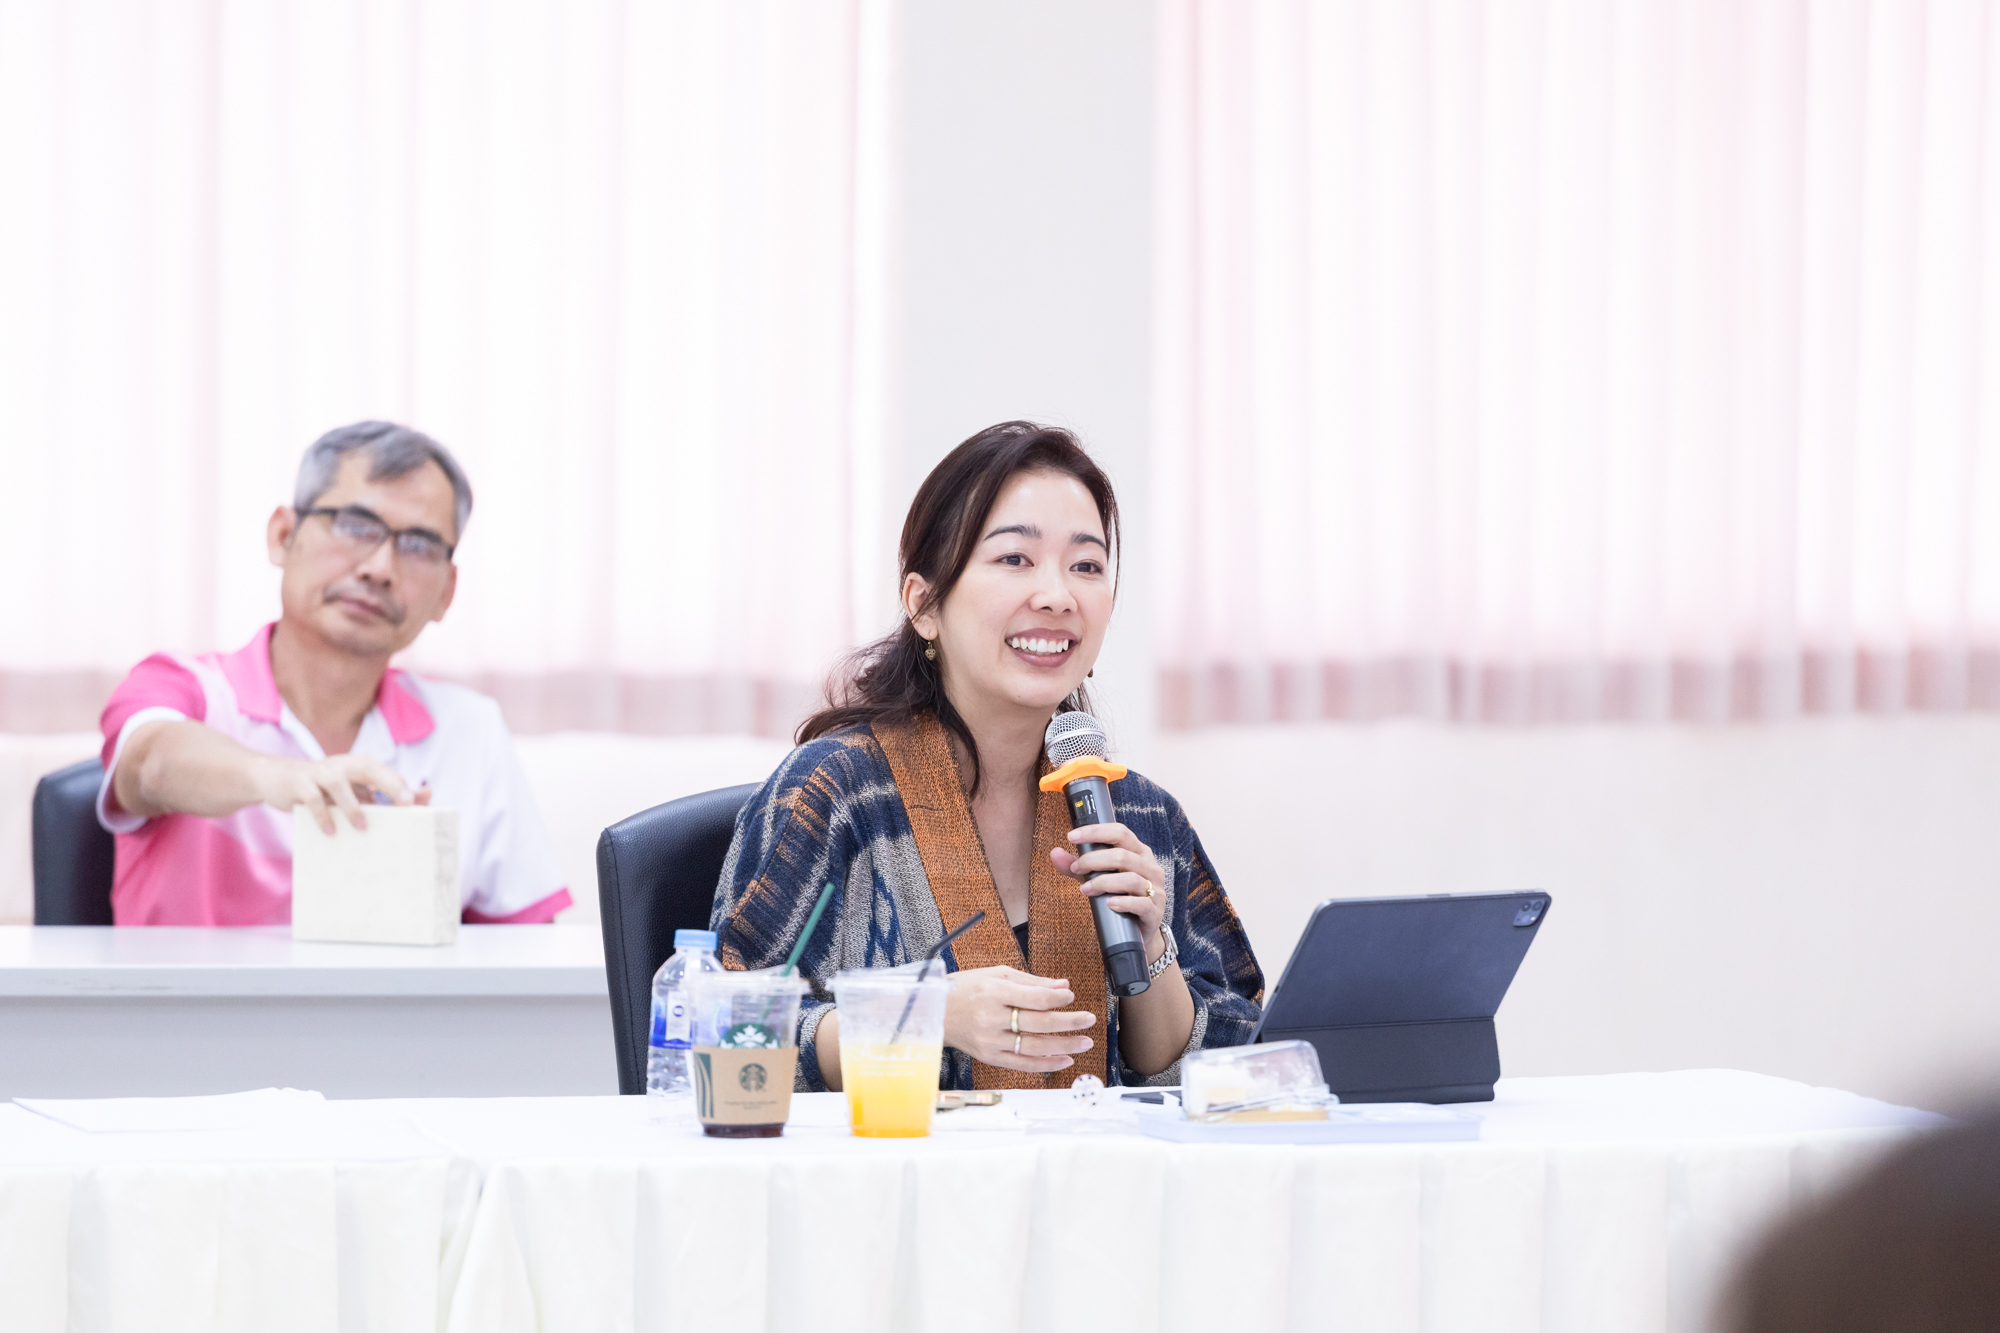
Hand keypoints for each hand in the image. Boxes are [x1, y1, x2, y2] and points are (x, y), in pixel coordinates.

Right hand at [252, 753, 428, 834]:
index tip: (420, 802)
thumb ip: (376, 796)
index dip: (403, 787)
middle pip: (369, 769)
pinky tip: (330, 831)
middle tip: (405, 803)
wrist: (276, 776)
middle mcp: (343, 765)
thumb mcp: (350, 791)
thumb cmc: (323, 788)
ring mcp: (320, 772)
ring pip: (339, 783)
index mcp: (359, 766)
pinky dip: (323, 815)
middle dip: (389, 784)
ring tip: (363, 828)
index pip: (386, 773)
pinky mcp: (299, 782)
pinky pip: (313, 798)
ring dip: (353, 806)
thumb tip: (415, 802)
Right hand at [943, 965, 1094, 1073]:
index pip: (1034, 998)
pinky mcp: (989, 1057)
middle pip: (1038, 1023)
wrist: (935, 1011)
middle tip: (1089, 1019)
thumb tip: (1063, 987)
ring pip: (1034, 1046)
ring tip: (1084, 1042)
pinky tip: (1064, 1060)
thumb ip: (1032, 982)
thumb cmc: (966, 988)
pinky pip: (1022, 1064)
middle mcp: (991, 1017)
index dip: (1057, 999)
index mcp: (994, 992)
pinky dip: (1045, 1064)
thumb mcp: (997, 974)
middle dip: (1068, 1022)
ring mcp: (990, 1040)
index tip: (1072, 998)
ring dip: (1064, 1046)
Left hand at [1051, 821, 1167, 955]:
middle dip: (1094, 860)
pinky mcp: (1155, 911)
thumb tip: (1054, 852)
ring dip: (1103, 882)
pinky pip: (1141, 904)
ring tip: (1085, 889)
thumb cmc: (1120, 897)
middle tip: (1076, 869)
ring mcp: (1155, 889)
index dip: (1095, 832)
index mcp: (1138, 852)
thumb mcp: (1098, 878)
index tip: (1071, 837)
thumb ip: (1079, 866)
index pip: (1120, 832)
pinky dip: (1123, 903)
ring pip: (1131, 879)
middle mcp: (1150, 867)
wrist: (1140, 931)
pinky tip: (1109, 904)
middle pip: (1123, 855)